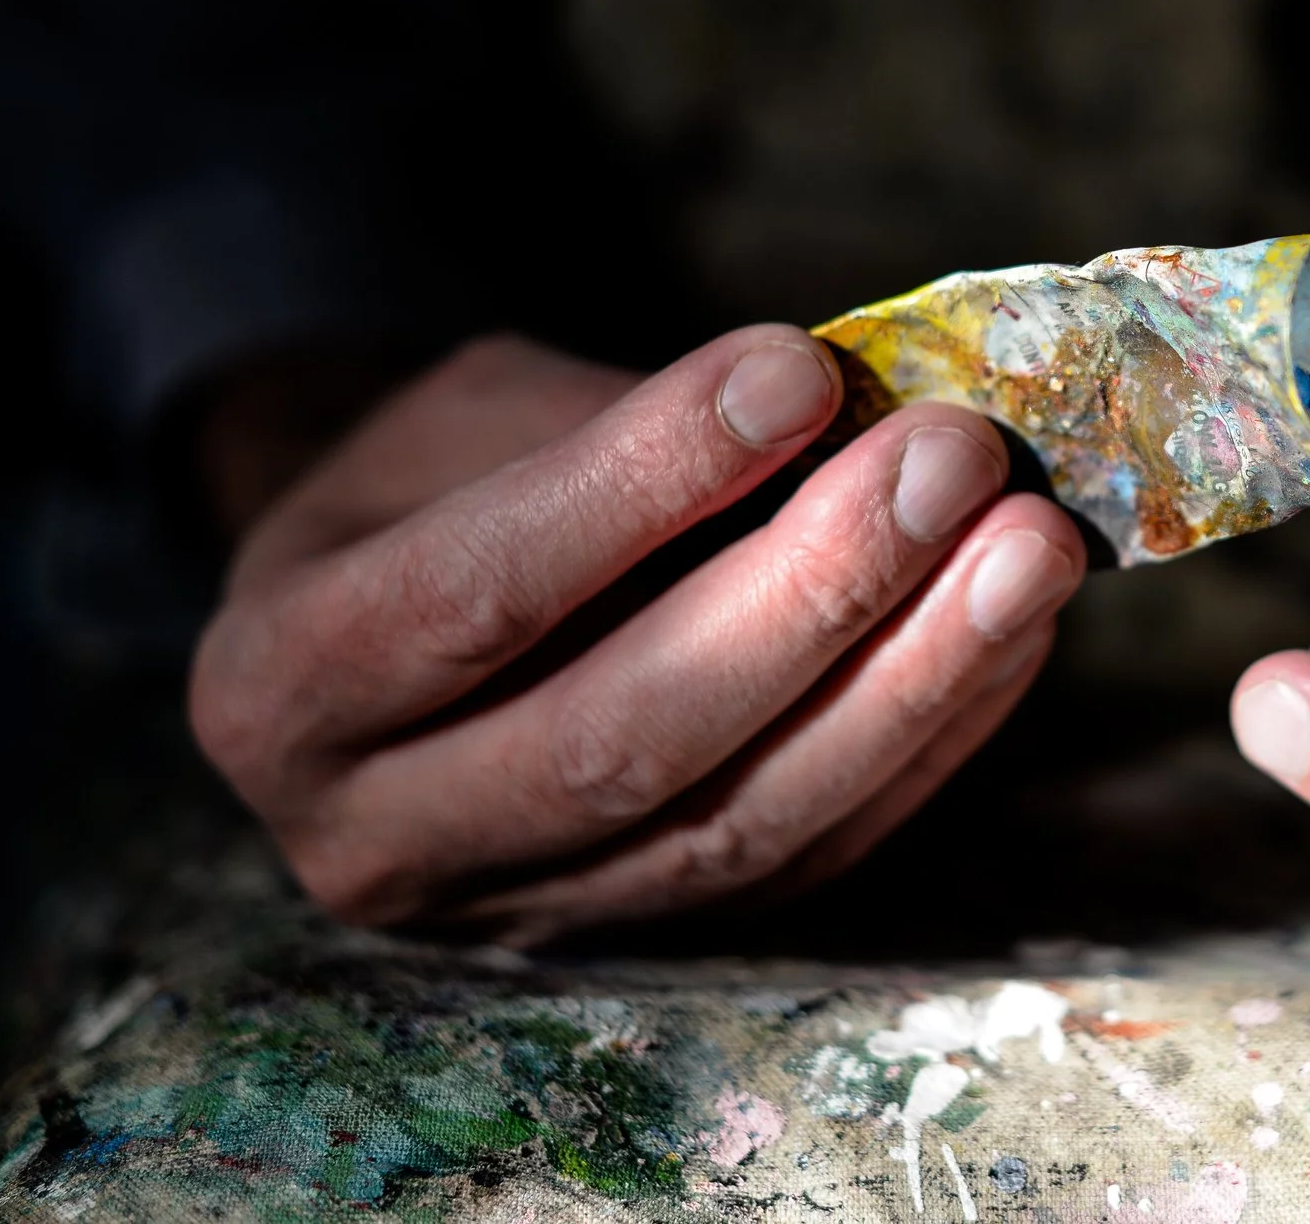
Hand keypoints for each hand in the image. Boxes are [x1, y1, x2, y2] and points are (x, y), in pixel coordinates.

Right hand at [190, 329, 1086, 943]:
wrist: (404, 620)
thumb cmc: (438, 485)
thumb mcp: (470, 420)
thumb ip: (619, 433)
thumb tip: (844, 421)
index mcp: (279, 687)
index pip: (471, 596)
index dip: (640, 484)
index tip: (794, 371)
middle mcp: (378, 840)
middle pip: (621, 739)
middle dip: (812, 591)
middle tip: (952, 456)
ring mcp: (524, 914)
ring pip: (738, 828)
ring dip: (912, 682)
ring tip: (1030, 546)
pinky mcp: (656, 937)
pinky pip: (813, 857)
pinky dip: (930, 740)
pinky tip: (1015, 628)